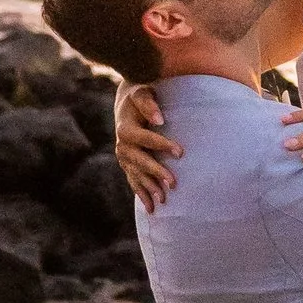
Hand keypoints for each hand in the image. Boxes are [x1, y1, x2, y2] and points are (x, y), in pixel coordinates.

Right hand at [114, 80, 179, 209]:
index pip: (144, 138)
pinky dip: (142, 195)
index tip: (181, 152)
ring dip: (149, 188)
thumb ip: (148, 103)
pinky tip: (152, 209)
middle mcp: (122, 146)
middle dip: (156, 172)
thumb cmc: (140, 96)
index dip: (162, 145)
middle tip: (174, 183)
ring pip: (137, 175)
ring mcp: (123, 158)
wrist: (127, 104)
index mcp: (125, 128)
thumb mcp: (142, 93)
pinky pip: (134, 182)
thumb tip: (160, 119)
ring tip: (164, 200)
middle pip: (140, 161)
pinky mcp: (127, 166)